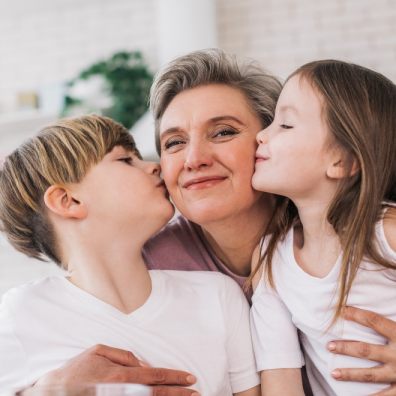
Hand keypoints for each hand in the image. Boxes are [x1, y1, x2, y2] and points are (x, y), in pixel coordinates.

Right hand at [34, 344, 198, 395]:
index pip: (155, 374)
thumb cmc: (77, 370)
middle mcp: (123, 391)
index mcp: (121, 374)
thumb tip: (141, 362)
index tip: (190, 378)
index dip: (174, 377)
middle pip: (157, 393)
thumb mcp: (98, 351)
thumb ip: (123, 355)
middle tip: (196, 392)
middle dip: (179, 393)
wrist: (54, 392)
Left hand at [327, 306, 395, 395]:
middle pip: (366, 349)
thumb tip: (393, 286)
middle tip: (329, 346)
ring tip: (333, 373)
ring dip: (351, 374)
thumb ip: (395, 321)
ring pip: (371, 375)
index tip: (341, 310)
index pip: (374, 321)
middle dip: (346, 348)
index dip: (357, 315)